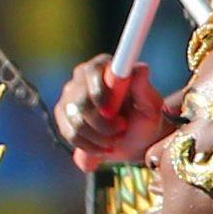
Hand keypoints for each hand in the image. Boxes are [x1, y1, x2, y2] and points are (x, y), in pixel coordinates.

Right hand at [56, 55, 169, 169]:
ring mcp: (69, 95)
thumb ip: (144, 88)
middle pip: (81, 101)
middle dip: (101, 124)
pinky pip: (69, 134)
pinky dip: (89, 146)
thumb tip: (140, 69)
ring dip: (98, 137)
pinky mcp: (62, 115)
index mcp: (104, 66)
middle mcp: (82, 76)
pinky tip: (102, 147)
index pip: (92, 71)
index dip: (99, 94)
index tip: (111, 113)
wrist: (134, 140)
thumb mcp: (150, 105)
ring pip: (75, 121)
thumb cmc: (144, 118)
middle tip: (120, 130)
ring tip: (115, 139)